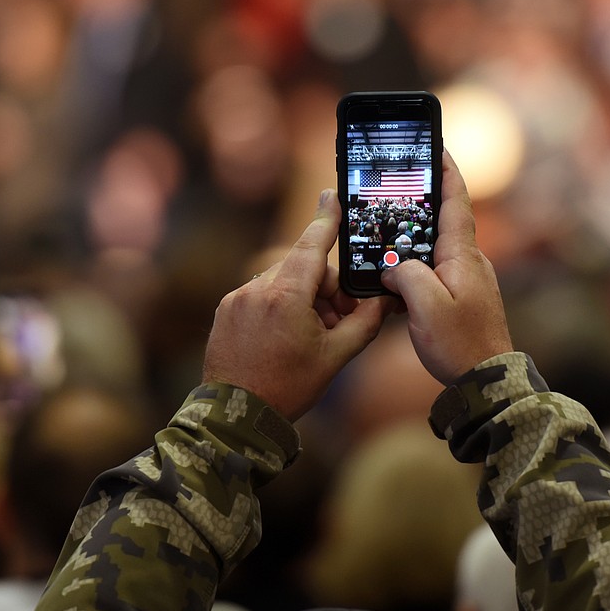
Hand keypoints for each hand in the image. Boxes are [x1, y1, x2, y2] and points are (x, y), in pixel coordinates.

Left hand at [202, 189, 393, 421]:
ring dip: (302, 299)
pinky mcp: (225, 310)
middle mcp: (256, 289)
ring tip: (309, 337)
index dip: (326, 219)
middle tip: (336, 323)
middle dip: (325, 289)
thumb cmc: (288, 387)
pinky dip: (278, 308)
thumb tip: (384, 301)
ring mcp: (237, 299)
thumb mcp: (336, 356)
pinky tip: (283, 339)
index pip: (311, 245)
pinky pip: (260, 296)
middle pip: (303, 269)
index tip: (331, 194)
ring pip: (282, 283)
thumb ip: (364, 323)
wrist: (236, 415)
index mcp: (286, 295)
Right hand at [380, 150, 512, 383]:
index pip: (456, 202)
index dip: (447, 172)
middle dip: (422, 202)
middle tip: (399, 183)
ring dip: (413, 238)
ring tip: (387, 231)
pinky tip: (396, 275)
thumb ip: (405, 274)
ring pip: (435, 248)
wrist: (487, 381)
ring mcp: (467, 280)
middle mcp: (468, 262)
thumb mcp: (425, 305)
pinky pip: (434, 271)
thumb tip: (393, 266)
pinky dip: (415, 265)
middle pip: (443, 221)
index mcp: (462, 256)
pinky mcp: (461, 298)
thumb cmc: (460, 344)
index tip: (439, 146)